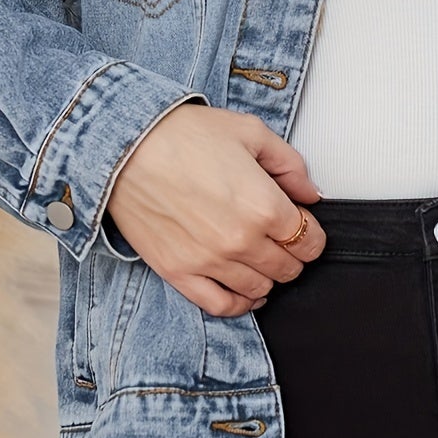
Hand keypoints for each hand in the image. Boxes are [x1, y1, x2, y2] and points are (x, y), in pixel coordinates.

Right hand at [104, 103, 325, 316]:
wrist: (125, 146)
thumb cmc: (182, 135)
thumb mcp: (249, 132)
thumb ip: (289, 164)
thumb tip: (310, 194)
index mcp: (264, 205)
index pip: (310, 240)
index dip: (312, 232)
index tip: (302, 224)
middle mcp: (241, 241)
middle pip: (288, 268)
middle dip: (293, 254)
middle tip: (281, 237)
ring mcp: (210, 262)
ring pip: (260, 289)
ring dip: (268, 277)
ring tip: (261, 258)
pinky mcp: (180, 273)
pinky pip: (221, 306)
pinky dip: (240, 303)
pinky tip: (244, 290)